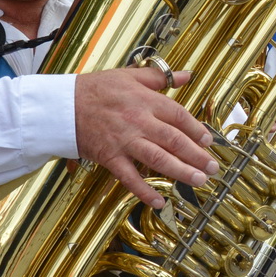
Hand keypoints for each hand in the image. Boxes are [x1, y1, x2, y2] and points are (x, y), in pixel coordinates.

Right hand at [75, 68, 217, 207]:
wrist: (62, 106)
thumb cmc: (95, 89)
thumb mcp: (129, 75)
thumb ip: (159, 78)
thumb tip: (187, 75)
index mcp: (145, 100)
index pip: (179, 116)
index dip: (197, 130)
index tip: (209, 141)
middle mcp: (139, 121)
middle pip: (174, 140)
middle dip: (196, 155)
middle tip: (213, 168)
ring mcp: (125, 141)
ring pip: (158, 159)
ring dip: (181, 171)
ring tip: (199, 181)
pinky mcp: (110, 157)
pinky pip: (130, 178)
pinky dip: (145, 191)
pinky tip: (159, 202)